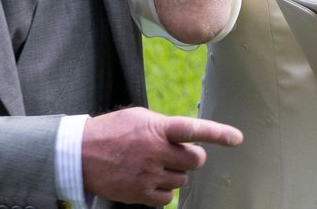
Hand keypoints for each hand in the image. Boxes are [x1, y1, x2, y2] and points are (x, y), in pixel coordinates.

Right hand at [81, 107, 242, 205]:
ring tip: (154, 165)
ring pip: (183, 181)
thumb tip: (186, 138)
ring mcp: (148, 175)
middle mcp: (155, 152)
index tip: (237, 138)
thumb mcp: (138, 117)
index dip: (217, 133)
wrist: (79, 154)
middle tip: (174, 153)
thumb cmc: (111, 131)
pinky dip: (164, 191)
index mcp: (156, 128)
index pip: (192, 129)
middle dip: (190, 157)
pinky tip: (149, 180)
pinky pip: (168, 198)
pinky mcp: (140, 194)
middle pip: (194, 160)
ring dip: (175, 174)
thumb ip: (164, 126)